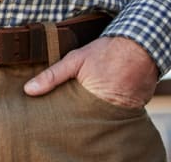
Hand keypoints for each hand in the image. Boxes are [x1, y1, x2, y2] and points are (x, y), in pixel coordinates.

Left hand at [23, 36, 157, 108]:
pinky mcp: (130, 115)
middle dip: (74, 119)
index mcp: (89, 102)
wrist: (142, 47)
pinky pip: (113, 118)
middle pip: (83, 123)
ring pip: (98, 121)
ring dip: (91, 116)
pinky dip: (105, 113)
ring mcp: (118, 115)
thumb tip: (29, 90)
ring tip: (82, 109)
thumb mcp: (75, 60)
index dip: (60, 118)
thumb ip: (52, 76)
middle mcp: (104, 113)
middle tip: (65, 113)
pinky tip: (98, 105)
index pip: (68, 119)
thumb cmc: (107, 52)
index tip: (49, 118)